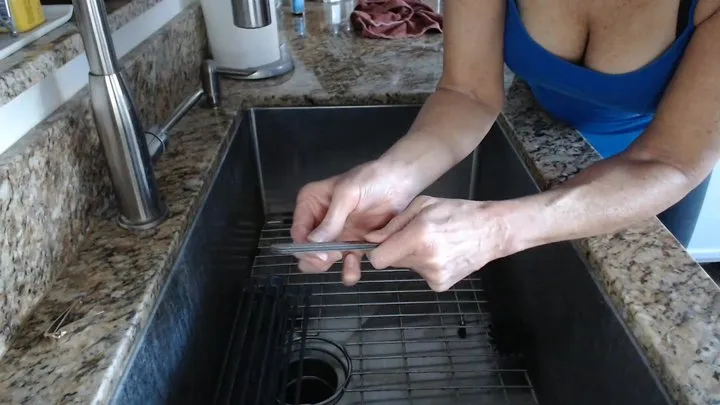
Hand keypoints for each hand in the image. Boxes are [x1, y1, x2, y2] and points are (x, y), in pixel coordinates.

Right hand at [290, 161, 416, 284]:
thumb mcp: (348, 194)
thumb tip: (313, 243)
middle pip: (307, 249)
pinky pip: (346, 263)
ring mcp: (337, 234)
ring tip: (349, 262)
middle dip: (317, 258)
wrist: (401, 181)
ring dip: (333, 267)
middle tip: (333, 257)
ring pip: (324, 260)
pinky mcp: (354, 244)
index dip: (306, 247)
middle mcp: (320, 220)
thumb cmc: (372, 179)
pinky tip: (355, 265)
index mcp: (311, 203)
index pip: (299, 231)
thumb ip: (331, 220)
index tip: (322, 254)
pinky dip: (349, 270)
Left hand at [365, 196, 511, 291]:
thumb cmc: (456, 212)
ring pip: (408, 267)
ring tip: (435, 242)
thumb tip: (371, 240)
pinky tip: (443, 253)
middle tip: (417, 236)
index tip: (384, 243)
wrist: (491, 231)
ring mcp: (434, 276)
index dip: (377, 250)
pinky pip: (422, 274)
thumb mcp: (422, 205)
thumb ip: (394, 224)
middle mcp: (425, 260)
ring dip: (414, 256)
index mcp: (418, 237)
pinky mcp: (441, 285)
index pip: (378, 259)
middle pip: (393, 262)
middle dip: (398, 249)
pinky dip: (427, 265)